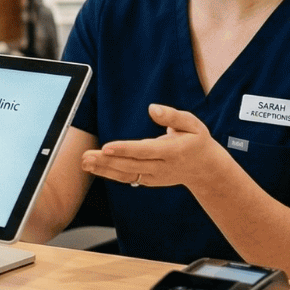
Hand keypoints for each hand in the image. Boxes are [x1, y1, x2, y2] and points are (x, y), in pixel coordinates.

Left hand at [81, 104, 233, 192]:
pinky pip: (127, 178)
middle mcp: (162, 167)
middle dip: (107, 161)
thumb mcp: (192, 124)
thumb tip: (152, 108)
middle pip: (131, 165)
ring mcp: (154, 176)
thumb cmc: (196, 141)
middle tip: (86, 156)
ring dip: (103, 169)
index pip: (145, 151)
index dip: (125, 149)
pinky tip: (93, 167)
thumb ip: (172, 116)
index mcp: (173, 151)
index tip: (107, 146)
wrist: (205, 169)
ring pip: (126, 174)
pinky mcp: (148, 180)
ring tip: (84, 162)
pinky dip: (109, 173)